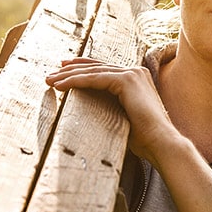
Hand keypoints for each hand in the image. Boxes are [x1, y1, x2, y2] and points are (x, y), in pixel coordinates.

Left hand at [45, 58, 172, 163]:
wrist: (161, 143)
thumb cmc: (145, 139)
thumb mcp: (124, 119)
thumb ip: (112, 109)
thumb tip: (93, 113)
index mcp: (136, 79)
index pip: (104, 70)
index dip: (82, 69)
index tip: (64, 71)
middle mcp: (135, 72)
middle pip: (96, 67)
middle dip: (71, 70)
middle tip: (52, 73)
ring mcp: (132, 73)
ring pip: (92, 72)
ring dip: (68, 76)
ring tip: (49, 80)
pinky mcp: (127, 80)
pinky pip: (94, 78)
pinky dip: (75, 82)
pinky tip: (60, 86)